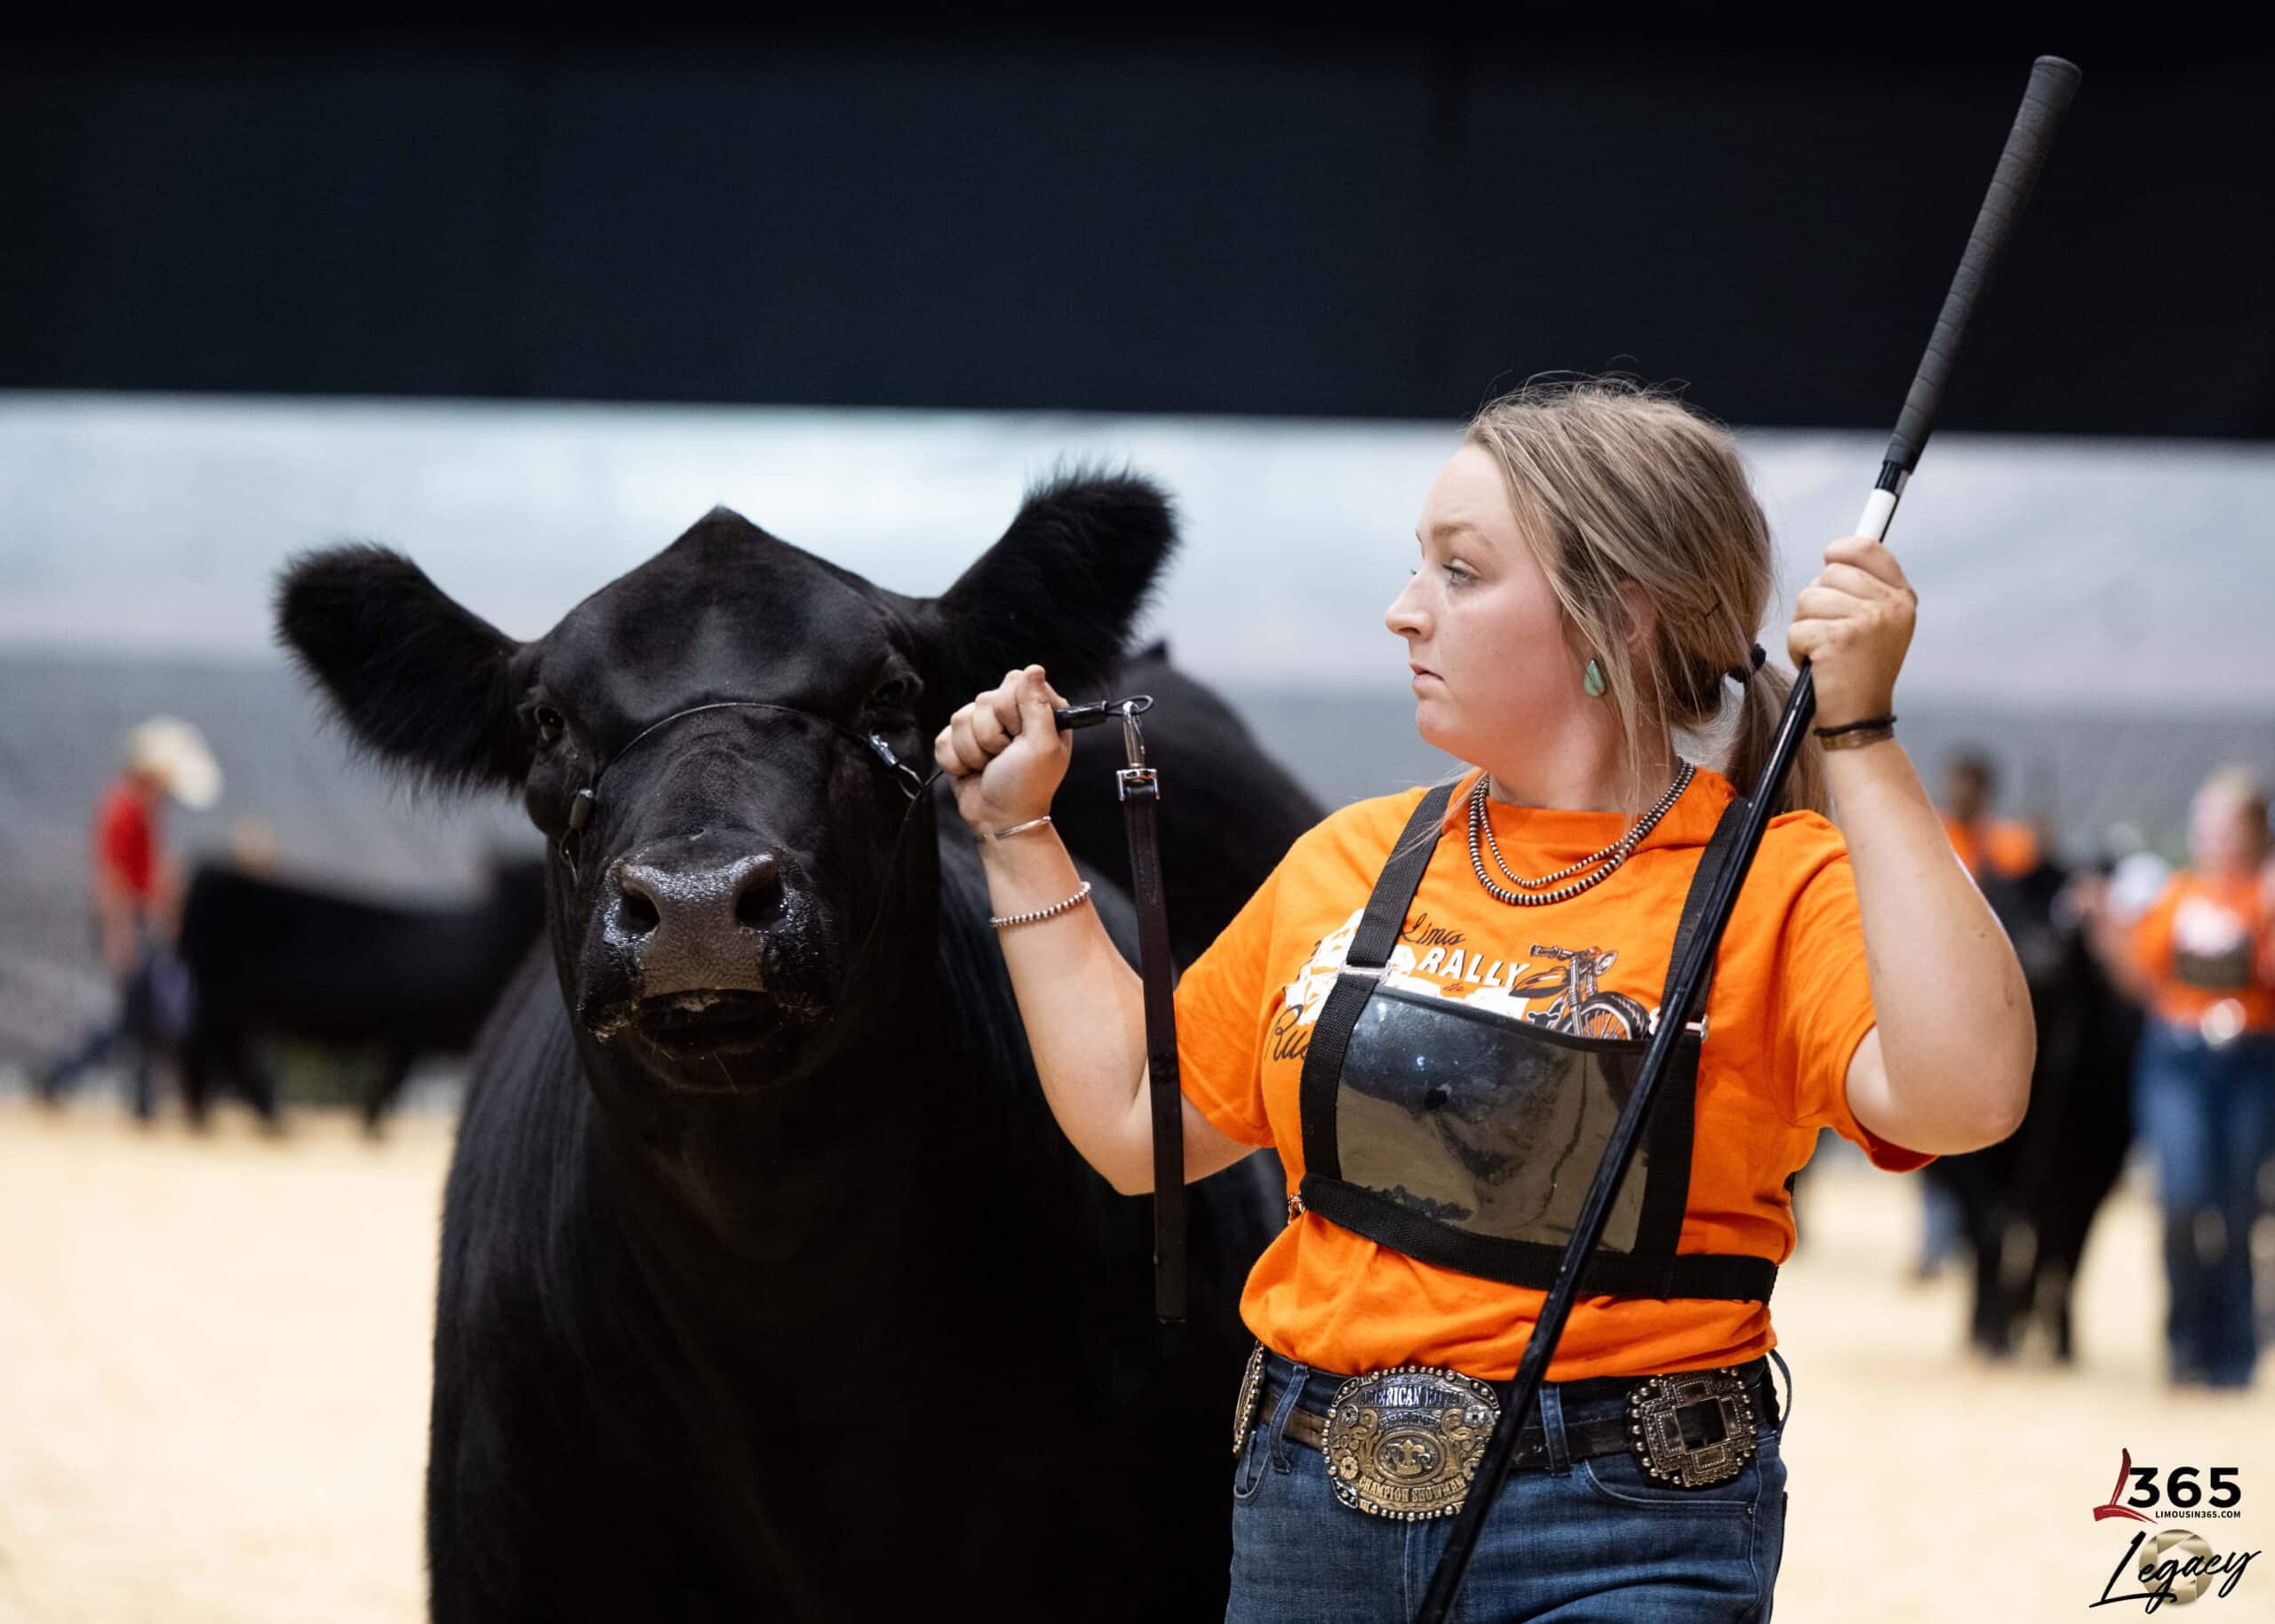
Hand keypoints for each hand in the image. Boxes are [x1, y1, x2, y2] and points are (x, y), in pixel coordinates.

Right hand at [933, 665, 1072, 835]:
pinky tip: (973, 772)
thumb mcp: (1042, 747)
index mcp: (1038, 709)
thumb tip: (1034, 669)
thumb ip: (1038, 706)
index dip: (1012, 710)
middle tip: (1005, 757)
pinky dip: (956, 761)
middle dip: (991, 736)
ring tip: (990, 767)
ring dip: (974, 752)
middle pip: (984, 700)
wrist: (999, 819)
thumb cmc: (1026, 786)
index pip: (1015, 681)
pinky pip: (944, 737)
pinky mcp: (959, 742)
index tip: (1020, 736)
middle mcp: (1010, 713)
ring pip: (960, 718)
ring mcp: (983, 727)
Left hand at [1788, 536, 1915, 729]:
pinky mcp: (1840, 639)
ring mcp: (1868, 621)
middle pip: (1827, 573)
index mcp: (1901, 597)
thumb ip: (1862, 588)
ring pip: (1808, 598)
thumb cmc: (1858, 672)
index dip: (1839, 552)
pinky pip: (1797, 628)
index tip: (1829, 564)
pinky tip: (1816, 666)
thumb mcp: (1876, 625)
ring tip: (1823, 652)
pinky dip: (1796, 649)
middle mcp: (1890, 606)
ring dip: (1804, 627)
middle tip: (1828, 634)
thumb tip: (1833, 553)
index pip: (1866, 547)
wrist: (1860, 720)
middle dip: (1816, 603)